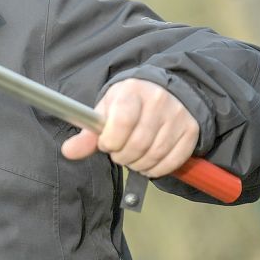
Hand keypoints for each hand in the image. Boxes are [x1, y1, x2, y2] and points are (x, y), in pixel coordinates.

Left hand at [61, 78, 199, 177]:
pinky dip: (156, 169)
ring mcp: (178, 116)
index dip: (110, 141)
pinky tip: (147, 162)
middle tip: (118, 152)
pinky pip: (172, 162)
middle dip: (122, 156)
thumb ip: (88, 134)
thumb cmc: (128, 103)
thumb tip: (68, 152)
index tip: (106, 144)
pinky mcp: (191, 131)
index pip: (122, 121)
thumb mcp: (106, 110)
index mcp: (132, 91)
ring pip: (154, 155)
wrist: (164, 90)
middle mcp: (159, 101)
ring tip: (131, 157)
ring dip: (137, 164)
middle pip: (138, 143)